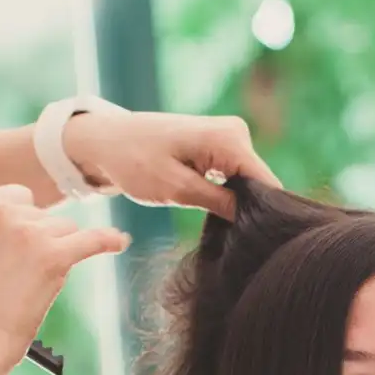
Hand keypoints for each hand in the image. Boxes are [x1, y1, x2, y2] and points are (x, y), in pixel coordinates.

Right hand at [0, 185, 129, 372]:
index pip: (18, 196)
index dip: (24, 219)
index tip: (25, 239)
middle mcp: (3, 213)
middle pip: (43, 216)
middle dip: (39, 241)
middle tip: (24, 274)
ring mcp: (30, 233)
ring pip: (65, 230)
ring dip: (59, 252)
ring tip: (38, 284)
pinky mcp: (54, 257)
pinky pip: (93, 240)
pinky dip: (108, 241)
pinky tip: (119, 243)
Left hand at [64, 112, 281, 220]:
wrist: (106, 141)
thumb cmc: (134, 161)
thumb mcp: (177, 190)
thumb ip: (221, 203)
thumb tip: (256, 220)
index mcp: (230, 138)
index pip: (268, 184)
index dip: (264, 215)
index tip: (251, 241)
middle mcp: (237, 132)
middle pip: (260, 184)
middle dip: (246, 210)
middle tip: (224, 236)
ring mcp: (229, 136)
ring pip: (248, 183)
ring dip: (235, 204)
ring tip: (214, 223)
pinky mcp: (221, 145)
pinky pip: (236, 176)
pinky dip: (226, 195)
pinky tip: (210, 209)